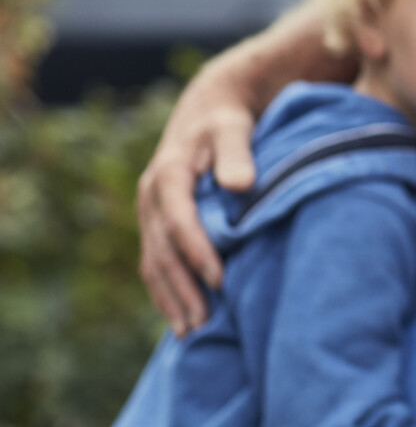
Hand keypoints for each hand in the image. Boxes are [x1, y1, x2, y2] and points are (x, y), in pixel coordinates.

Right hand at [137, 73, 259, 333]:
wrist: (207, 109)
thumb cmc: (227, 120)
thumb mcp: (234, 128)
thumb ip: (237, 153)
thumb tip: (240, 184)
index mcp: (168, 175)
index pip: (180, 222)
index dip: (198, 253)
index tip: (221, 280)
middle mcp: (151, 197)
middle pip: (163, 251)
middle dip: (182, 289)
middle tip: (204, 324)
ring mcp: (149, 211)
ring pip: (154, 262)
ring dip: (171, 298)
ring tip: (192, 331)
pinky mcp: (155, 221)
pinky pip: (154, 262)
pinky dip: (165, 290)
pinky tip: (180, 315)